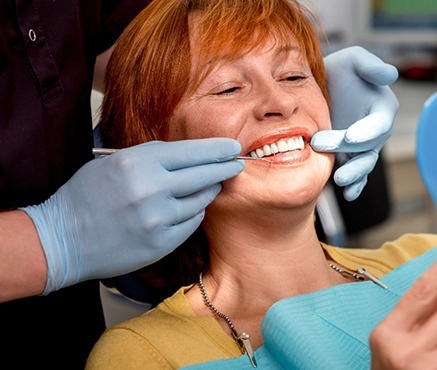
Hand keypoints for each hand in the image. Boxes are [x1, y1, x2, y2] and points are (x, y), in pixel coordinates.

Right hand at [21, 138, 243, 294]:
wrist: (61, 240)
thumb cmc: (85, 197)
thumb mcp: (113, 163)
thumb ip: (151, 157)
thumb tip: (189, 155)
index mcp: (137, 163)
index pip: (191, 152)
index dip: (216, 149)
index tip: (232, 147)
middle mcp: (151, 189)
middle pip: (204, 175)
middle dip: (225, 168)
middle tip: (237, 163)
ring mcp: (158, 218)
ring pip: (201, 200)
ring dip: (208, 191)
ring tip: (210, 185)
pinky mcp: (161, 242)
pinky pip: (191, 222)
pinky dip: (193, 213)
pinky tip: (188, 208)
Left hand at [311, 46, 398, 200]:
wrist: (321, 86)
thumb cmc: (342, 70)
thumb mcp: (354, 59)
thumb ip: (371, 66)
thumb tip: (390, 74)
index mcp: (382, 107)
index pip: (379, 123)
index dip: (367, 131)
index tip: (351, 136)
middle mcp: (376, 130)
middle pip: (368, 146)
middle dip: (347, 150)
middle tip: (320, 144)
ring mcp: (364, 146)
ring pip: (364, 164)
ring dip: (354, 174)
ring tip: (339, 180)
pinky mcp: (351, 157)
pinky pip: (357, 174)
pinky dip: (355, 186)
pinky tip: (348, 194)